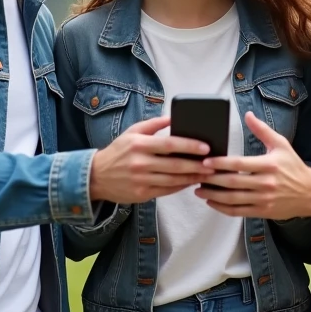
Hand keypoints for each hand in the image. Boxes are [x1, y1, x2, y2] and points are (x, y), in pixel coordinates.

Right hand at [90, 116, 214, 203]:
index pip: (170, 144)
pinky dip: (181, 186)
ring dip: (193, 177)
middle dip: (197, 165)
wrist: (96, 176)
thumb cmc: (118, 151)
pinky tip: (191, 182)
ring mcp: (142, 180)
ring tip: (207, 174)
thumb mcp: (132, 132)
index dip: (190, 146)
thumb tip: (173, 117)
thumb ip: (153, 124)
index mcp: (139, 145)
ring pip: (174, 180)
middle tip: (213, 164)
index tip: (205, 147)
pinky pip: (167, 190)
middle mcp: (141, 163)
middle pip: (175, 165)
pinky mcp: (142, 194)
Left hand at [195, 111, 310, 220]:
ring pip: (233, 199)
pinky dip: (223, 208)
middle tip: (196, 174)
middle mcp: (266, 183)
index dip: (221, 163)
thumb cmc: (294, 166)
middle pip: (233, 182)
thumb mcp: (281, 144)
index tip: (206, 161)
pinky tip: (212, 202)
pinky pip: (239, 211)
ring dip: (213, 195)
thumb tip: (248, 114)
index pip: (240, 164)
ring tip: (198, 189)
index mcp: (269, 165)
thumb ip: (262, 130)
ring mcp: (264, 199)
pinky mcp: (263, 211)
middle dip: (212, 179)